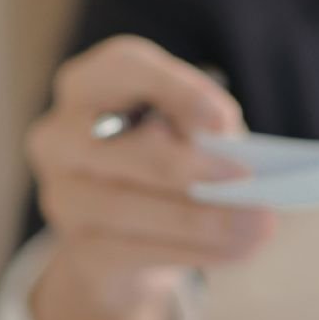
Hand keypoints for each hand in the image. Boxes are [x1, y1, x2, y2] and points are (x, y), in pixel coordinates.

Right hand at [26, 36, 275, 319]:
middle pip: (123, 147)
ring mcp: (62, 194)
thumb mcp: (191, 132)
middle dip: (189, 167)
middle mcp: (61, 135)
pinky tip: (236, 250)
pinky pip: (134, 251)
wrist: (127, 238)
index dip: (173, 90)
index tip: (220, 120)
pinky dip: (194, 251)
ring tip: (258, 225)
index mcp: (92, 85)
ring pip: (127, 207)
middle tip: (246, 181)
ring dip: (200, 220)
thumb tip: (233, 163)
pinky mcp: (77, 248)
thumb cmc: (168, 162)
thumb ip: (206, 131)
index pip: (122, 68)